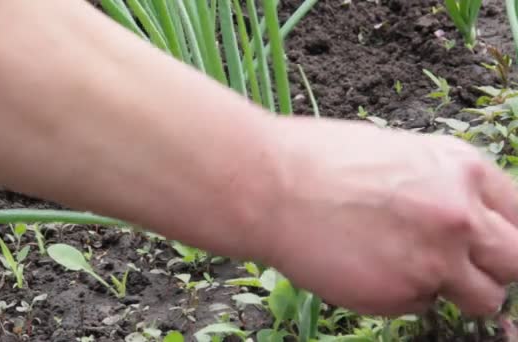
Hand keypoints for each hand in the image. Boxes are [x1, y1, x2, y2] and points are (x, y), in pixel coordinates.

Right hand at [257, 117, 517, 316]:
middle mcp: (460, 214)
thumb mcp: (395, 154)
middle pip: (516, 261)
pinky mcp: (401, 294)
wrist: (268, 186)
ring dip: (454, 290)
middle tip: (456, 264)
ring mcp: (435, 259)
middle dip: (491, 267)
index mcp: (461, 168)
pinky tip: (365, 268)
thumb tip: (461, 210)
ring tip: (406, 270)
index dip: (505, 234)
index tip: (490, 247)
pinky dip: (402, 296)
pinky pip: (422, 306)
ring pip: (485, 299)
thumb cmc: (318, 161)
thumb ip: (440, 184)